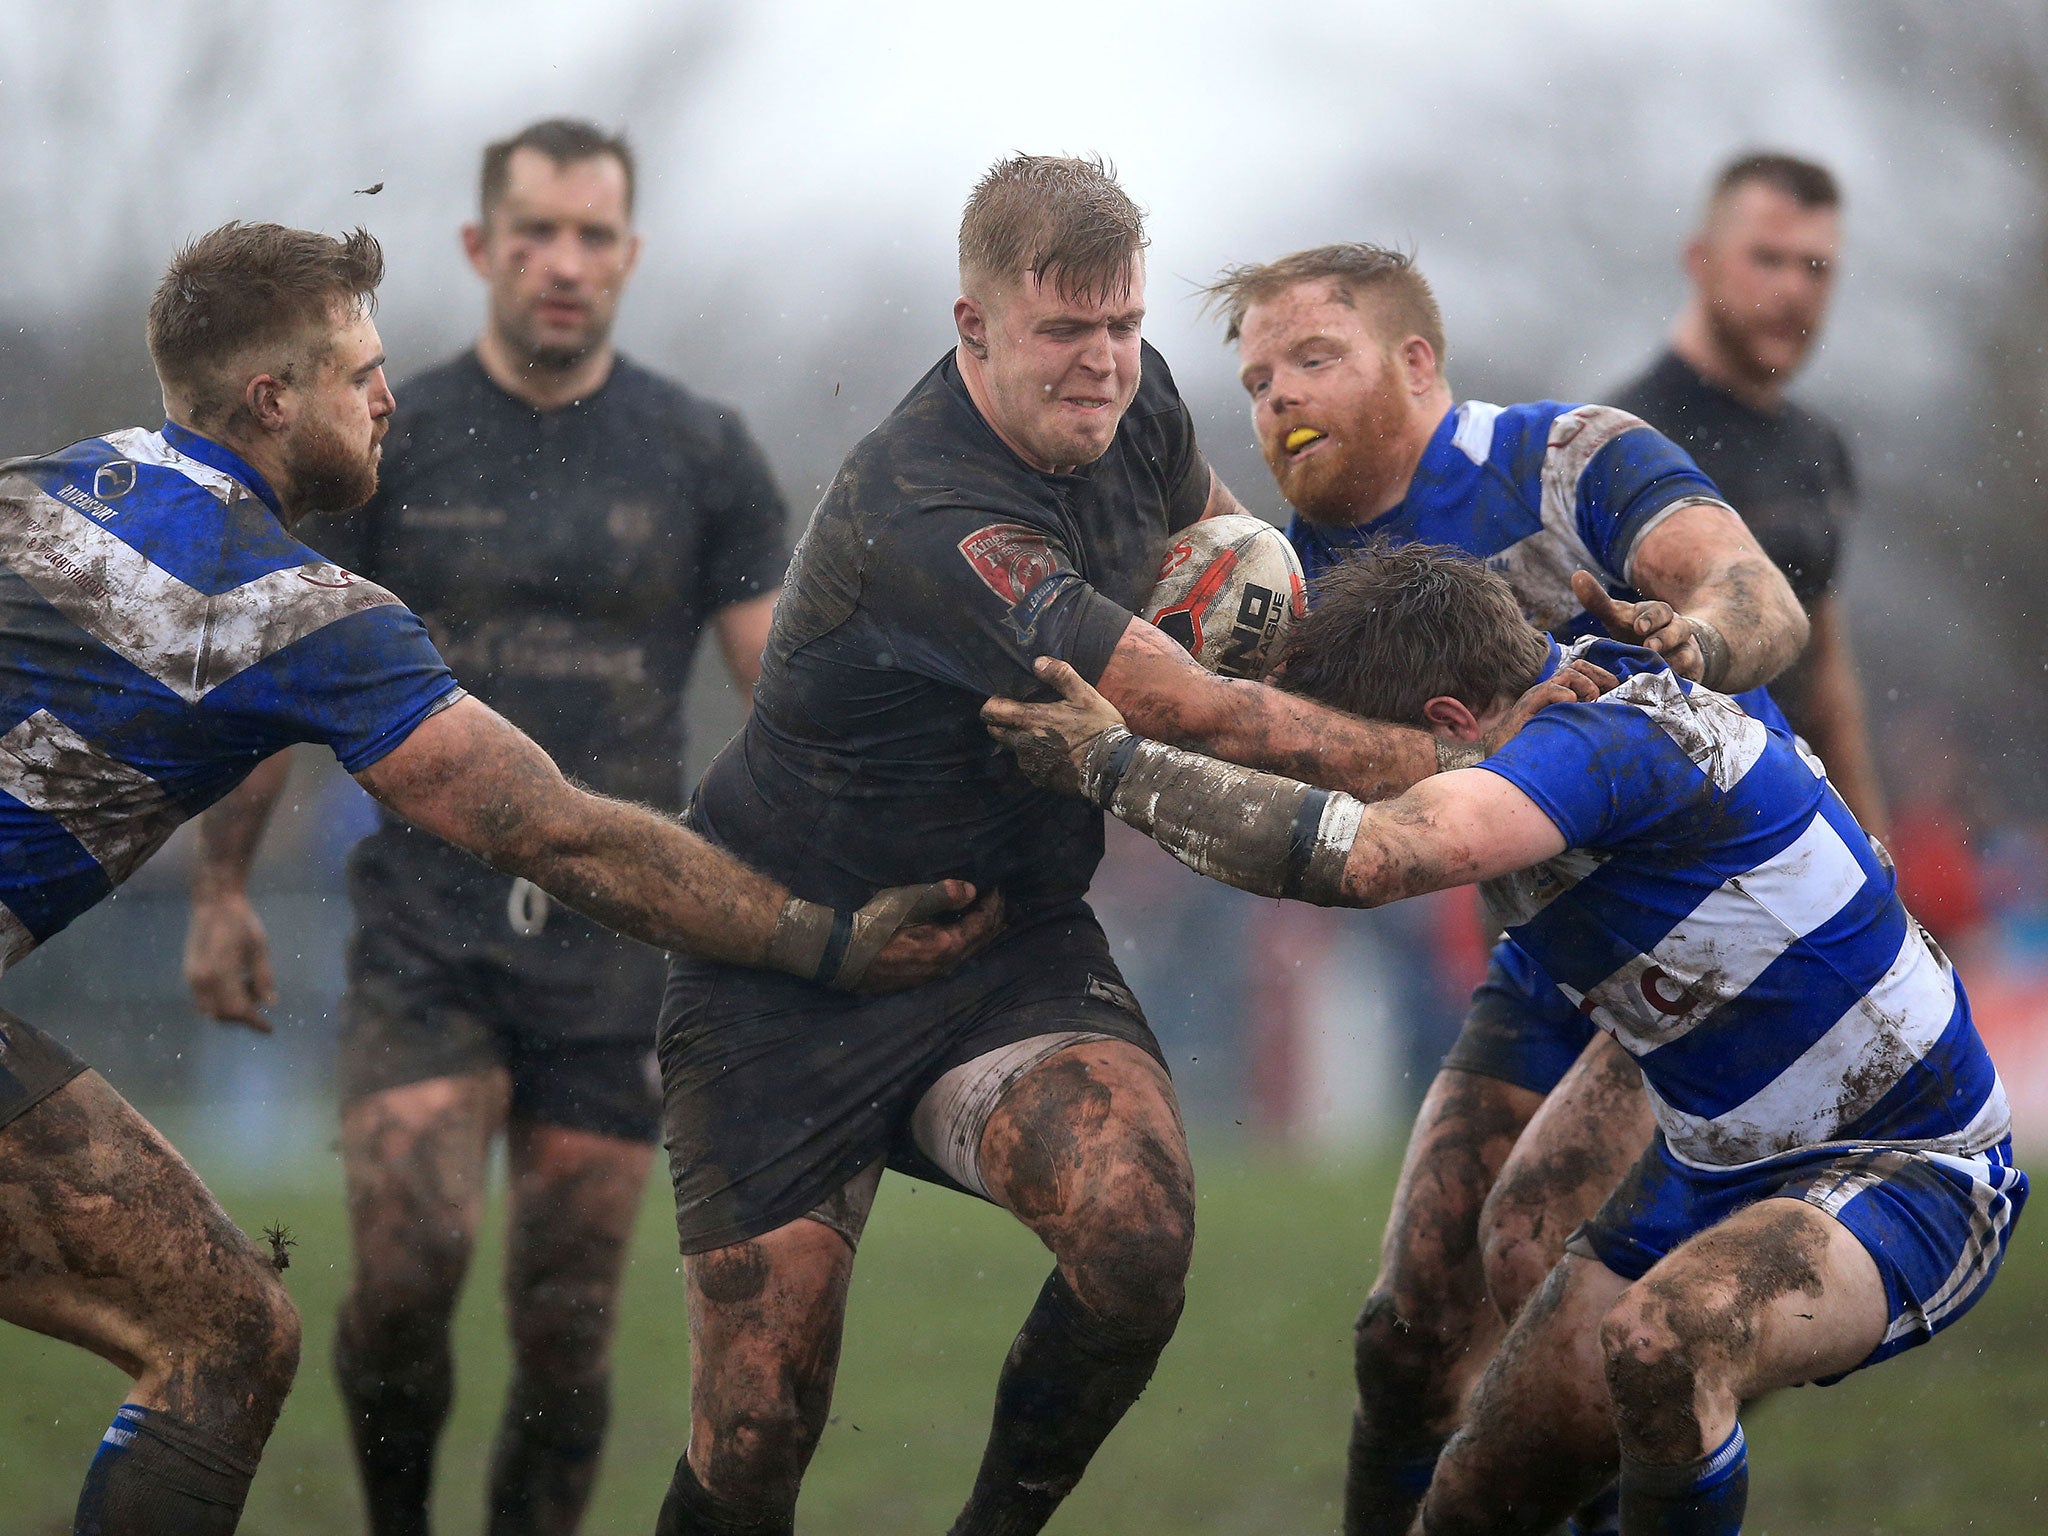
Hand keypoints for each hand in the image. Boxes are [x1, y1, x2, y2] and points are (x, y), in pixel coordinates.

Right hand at [183, 890, 277, 1031]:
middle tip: (259, 1001)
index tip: (268, 1028)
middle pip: (221, 1015)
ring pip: (209, 1009)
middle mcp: (201, 980)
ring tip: (248, 985)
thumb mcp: (260, 949)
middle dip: (241, 1016)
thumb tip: (271, 1004)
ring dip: (229, 1009)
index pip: (237, 1010)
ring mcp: (191, 977)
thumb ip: (264, 978)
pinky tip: (235, 982)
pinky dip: (219, 1000)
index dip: (254, 1022)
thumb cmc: (242, 923)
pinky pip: (202, 998)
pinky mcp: (188, 972)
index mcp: (221, 974)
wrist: (214, 903)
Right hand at [858, 883, 1007, 992]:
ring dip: (980, 932)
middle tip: (1000, 901)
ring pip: (969, 952)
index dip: (993, 904)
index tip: (998, 887)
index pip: (982, 923)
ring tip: (989, 917)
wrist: (845, 955)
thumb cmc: (878, 924)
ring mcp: (934, 974)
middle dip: (992, 919)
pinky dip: (966, 942)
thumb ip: (943, 894)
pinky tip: (962, 936)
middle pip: (980, 941)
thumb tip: (971, 891)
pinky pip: (955, 957)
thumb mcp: (911, 901)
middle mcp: (947, 964)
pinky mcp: (922, 977)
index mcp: (948, 945)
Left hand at [981, 657, 1127, 795]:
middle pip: (995, 731)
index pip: (991, 711)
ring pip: (1012, 748)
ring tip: (1043, 735)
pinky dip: (1035, 757)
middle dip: (1002, 723)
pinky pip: (1028, 764)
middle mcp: (1023, 743)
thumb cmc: (1098, 728)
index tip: (1006, 700)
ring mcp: (1030, 763)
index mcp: (1032, 719)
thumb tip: (1037, 662)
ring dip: (1020, 740)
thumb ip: (1060, 675)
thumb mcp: (1085, 695)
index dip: (994, 704)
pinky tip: (1054, 752)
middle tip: (1023, 716)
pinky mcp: (1038, 778)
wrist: (1111, 768)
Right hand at [1477, 657, 1618, 756]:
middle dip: (1598, 676)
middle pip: (1578, 667)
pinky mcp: (1527, 705)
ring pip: (1568, 674)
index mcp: (1559, 694)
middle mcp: (1549, 690)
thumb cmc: (1535, 746)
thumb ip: (1582, 720)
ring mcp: (1538, 696)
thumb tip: (1608, 720)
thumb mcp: (1565, 729)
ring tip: (1590, 703)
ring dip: (1586, 686)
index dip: (1602, 676)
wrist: (1502, 755)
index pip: (1583, 672)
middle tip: (1606, 693)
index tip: (1616, 688)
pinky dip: (1565, 696)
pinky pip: (1550, 691)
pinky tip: (1570, 709)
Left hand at [1571, 570, 1706, 679]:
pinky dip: (1680, 681)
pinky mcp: (1690, 675)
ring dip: (1675, 660)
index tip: (1638, 626)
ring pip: (1687, 654)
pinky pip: (1690, 678)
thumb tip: (1577, 576)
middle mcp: (1676, 630)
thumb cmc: (1635, 631)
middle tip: (1649, 646)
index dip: (1650, 618)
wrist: (1668, 651)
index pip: (1659, 611)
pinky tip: (1667, 685)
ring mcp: (1686, 652)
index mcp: (1658, 615)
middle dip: (1665, 637)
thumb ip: (1598, 601)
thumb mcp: (1618, 616)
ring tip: (1658, 667)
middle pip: (1679, 629)